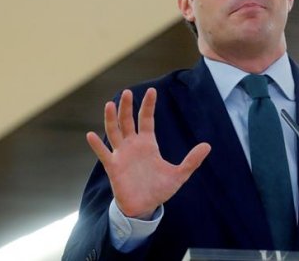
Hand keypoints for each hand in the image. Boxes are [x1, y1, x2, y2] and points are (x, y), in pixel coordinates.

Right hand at [86, 88, 210, 218]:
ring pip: (114, 132)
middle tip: (127, 92)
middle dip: (127, 107)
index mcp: (148, 144)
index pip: (146, 119)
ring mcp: (121, 154)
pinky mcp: (113, 167)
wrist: (145, 207)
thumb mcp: (179, 174)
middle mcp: (133, 145)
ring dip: (111, 119)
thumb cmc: (160, 189)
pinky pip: (103, 153)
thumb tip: (208, 145)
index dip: (148, 106)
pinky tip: (90, 135)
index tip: (152, 90)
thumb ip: (192, 160)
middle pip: (128, 121)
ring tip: (110, 105)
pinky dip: (96, 145)